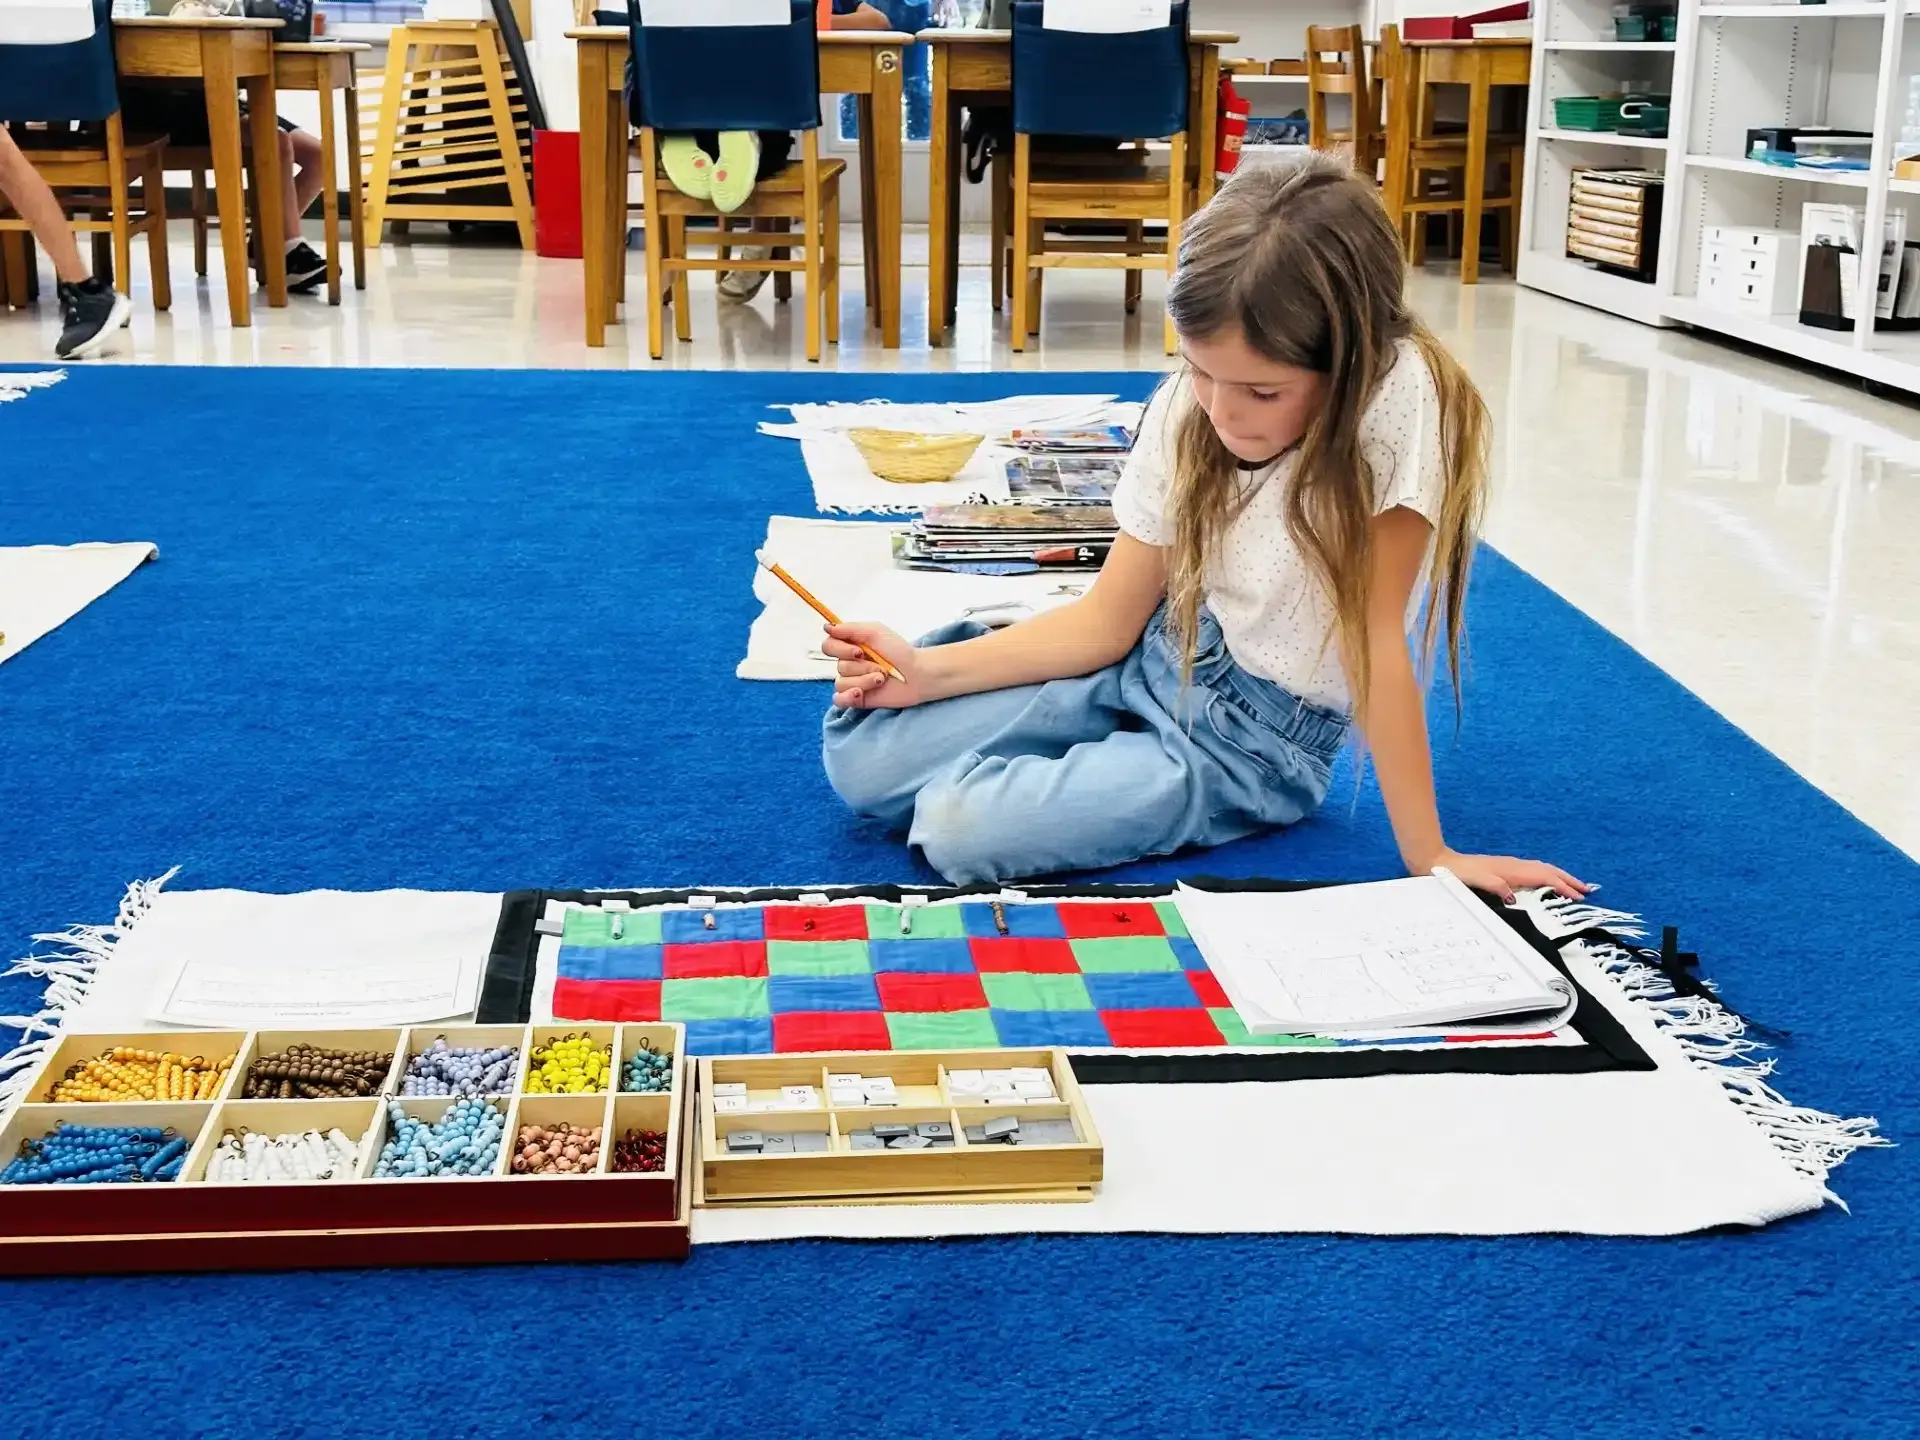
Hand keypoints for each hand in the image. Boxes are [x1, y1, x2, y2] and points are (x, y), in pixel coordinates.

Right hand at [823, 622, 924, 709]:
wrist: (917, 674)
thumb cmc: (900, 652)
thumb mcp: (876, 632)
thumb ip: (850, 628)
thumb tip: (827, 627)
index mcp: (851, 646)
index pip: (828, 646)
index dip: (840, 649)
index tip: (860, 651)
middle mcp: (850, 664)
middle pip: (839, 666)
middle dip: (862, 667)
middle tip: (880, 667)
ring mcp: (853, 682)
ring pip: (842, 683)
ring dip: (864, 681)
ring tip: (881, 679)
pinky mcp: (857, 698)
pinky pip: (839, 700)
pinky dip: (848, 697)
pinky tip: (861, 693)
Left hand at [1425, 849, 1590, 904]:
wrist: (1439, 863)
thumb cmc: (1457, 874)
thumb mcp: (1476, 882)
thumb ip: (1495, 887)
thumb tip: (1514, 897)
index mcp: (1511, 870)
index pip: (1544, 877)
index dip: (1562, 886)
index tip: (1578, 896)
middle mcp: (1513, 865)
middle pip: (1547, 870)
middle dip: (1568, 880)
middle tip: (1586, 891)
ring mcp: (1508, 865)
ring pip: (1541, 869)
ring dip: (1559, 876)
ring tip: (1573, 886)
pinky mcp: (1502, 868)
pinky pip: (1532, 871)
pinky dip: (1545, 875)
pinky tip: (1544, 881)